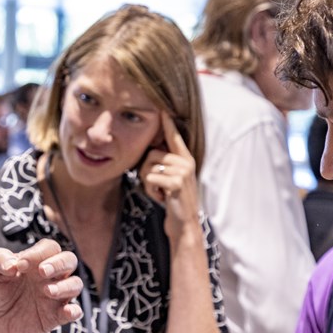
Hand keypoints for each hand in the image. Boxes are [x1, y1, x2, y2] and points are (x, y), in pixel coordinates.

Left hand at [0, 238, 82, 332]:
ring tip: (46, 291)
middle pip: (69, 260)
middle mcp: (50, 275)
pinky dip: (74, 311)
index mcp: (36, 261)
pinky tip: (68, 311)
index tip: (20, 265)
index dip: (39, 253)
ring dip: (64, 286)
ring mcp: (55, 295)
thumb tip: (12, 265)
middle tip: (42, 271)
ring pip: (75, 284)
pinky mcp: (56, 315)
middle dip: (59, 263)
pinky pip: (74, 311)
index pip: (49, 248)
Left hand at [139, 114, 200, 240]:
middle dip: (146, 170)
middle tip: (157, 186)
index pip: (174, 137)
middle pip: (152, 153)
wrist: (184, 224)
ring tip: (161, 192)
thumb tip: (149, 152)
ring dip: (148, 183)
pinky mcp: (176, 182)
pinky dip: (151, 190)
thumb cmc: (173, 201)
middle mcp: (186, 162)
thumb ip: (165, 164)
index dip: (167, 123)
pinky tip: (162, 198)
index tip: (162, 108)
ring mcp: (182, 171)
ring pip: (149, 166)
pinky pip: (150, 178)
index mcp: (185, 159)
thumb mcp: (170, 179)